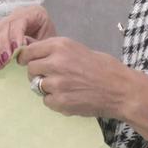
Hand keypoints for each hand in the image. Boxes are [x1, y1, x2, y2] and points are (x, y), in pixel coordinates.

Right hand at [0, 5, 53, 65]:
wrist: (50, 50)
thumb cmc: (50, 46)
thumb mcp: (47, 44)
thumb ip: (34, 45)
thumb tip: (19, 49)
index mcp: (34, 13)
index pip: (19, 21)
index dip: (15, 35)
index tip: (15, 50)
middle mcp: (17, 15)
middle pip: (4, 26)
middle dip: (3, 45)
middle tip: (5, 61)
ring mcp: (6, 23)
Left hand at [15, 37, 135, 119]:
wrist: (121, 90)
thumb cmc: (105, 67)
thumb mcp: (79, 49)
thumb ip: (57, 52)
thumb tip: (35, 53)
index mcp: (60, 46)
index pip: (29, 52)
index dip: (27, 58)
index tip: (28, 62)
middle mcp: (55, 63)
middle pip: (31, 69)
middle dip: (37, 73)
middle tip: (49, 77)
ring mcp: (57, 83)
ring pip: (37, 86)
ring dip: (47, 88)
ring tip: (64, 88)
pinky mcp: (60, 101)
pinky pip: (47, 101)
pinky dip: (55, 101)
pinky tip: (69, 97)